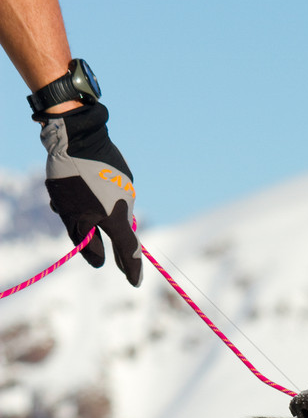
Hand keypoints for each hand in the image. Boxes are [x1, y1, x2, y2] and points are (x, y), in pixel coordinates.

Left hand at [37, 102, 141, 286]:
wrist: (77, 134)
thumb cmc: (72, 179)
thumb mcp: (72, 216)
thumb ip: (86, 243)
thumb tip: (99, 262)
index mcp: (118, 217)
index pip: (128, 250)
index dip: (131, 269)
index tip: (134, 283)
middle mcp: (127, 203)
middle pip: (120, 230)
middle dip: (113, 245)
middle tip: (118, 266)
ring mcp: (125, 186)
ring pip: (109, 208)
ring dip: (92, 212)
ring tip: (62, 203)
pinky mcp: (119, 172)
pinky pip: (107, 191)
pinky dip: (94, 195)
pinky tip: (73, 186)